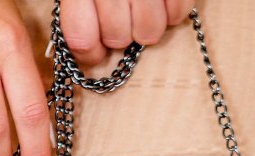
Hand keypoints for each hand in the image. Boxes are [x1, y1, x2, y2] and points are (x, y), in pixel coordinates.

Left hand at [59, 0, 194, 66]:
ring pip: (148, 31)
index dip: (90, 52)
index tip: (95, 48)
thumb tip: (76, 52)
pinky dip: (174, 13)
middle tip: (123, 20)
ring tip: (145, 11)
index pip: (82, 38)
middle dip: (120, 36)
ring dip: (147, 28)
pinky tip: (164, 2)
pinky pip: (178, 13)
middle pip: (117, 37)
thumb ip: (76, 11)